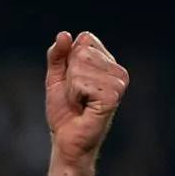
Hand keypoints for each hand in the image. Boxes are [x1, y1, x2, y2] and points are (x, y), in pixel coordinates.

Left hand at [45, 31, 128, 168]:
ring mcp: (119, 82)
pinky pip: (82, 82)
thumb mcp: (55, 79)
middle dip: (68, 76)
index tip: (71, 83)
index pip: (84, 40)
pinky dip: (74, 96)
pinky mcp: (113, 95)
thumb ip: (57, 56)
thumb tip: (63, 34)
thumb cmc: (64, 112)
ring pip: (80, 67)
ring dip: (71, 88)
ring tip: (79, 103)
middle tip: (75, 96)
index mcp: (107, 62)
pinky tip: (83, 107)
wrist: (66, 140)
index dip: (68, 62)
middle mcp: (118, 70)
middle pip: (81, 52)